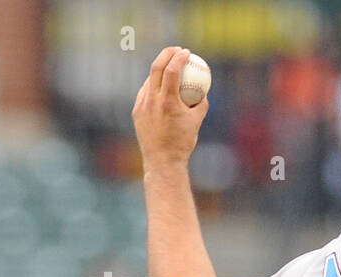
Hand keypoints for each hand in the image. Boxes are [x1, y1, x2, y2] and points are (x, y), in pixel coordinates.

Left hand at [132, 47, 208, 171]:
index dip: (179, 57)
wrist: (162, 161)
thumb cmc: (182, 143)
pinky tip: (162, 88)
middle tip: (177, 51)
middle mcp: (152, 100)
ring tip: (170, 68)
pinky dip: (154, 86)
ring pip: (149, 80)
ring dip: (160, 70)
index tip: (187, 53)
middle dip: (166, 54)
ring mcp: (142, 104)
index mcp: (168, 101)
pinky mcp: (137, 111)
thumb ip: (201, 105)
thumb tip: (203, 92)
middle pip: (156, 67)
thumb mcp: (196, 122)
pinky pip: (145, 93)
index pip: (172, 70)